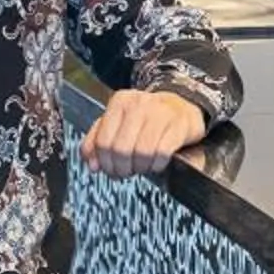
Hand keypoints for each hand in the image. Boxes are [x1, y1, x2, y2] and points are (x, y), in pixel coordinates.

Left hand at [80, 88, 207, 177]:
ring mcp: (160, 112)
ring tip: (142, 167)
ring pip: (141, 152)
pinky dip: (157, 165)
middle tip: (127, 171)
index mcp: (120, 102)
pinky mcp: (179, 125)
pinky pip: (162, 153)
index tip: (110, 170)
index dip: (105, 163)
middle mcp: (139, 103)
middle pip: (120, 149)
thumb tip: (92, 165)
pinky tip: (157, 163)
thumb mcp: (119, 124)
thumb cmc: (147, 119)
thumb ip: (98, 141)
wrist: (181, 107)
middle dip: (122, 168)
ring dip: (140, 167)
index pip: (102, 141)